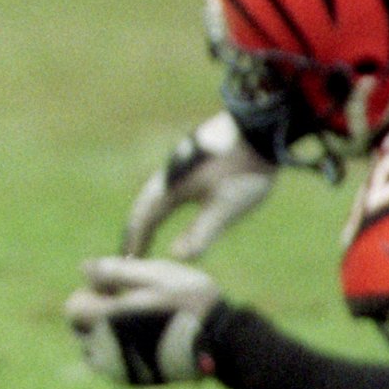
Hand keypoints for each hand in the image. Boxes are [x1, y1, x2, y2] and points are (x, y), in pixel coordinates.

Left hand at [64, 257, 222, 385]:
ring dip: (106, 333)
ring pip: (94, 349)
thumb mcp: (155, 273)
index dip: (90, 292)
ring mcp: (120, 370)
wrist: (224, 344)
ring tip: (141, 322)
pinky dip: (121, 350)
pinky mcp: (135, 381)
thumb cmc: (192, 301)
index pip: (73, 307)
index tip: (117, 289)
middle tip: (131, 304)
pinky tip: (150, 339)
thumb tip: (83, 268)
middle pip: (80, 329)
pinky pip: (113, 364)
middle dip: (96, 313)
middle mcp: (108, 349)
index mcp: (108, 320)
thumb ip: (114, 270)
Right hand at [122, 112, 279, 259]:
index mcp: (172, 187)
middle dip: (136, 228)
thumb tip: (176, 258)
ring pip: (155, 193)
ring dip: (148, 214)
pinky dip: (162, 202)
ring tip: (147, 230)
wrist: (260, 127)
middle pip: (144, 204)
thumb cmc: (243, 171)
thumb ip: (200, 234)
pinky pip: (167, 185)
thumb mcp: (224, 208)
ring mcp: (180, 162)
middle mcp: (169, 173)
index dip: (136, 241)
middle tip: (131, 250)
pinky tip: (173, 204)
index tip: (128, 261)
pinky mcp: (193, 158)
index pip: (145, 219)